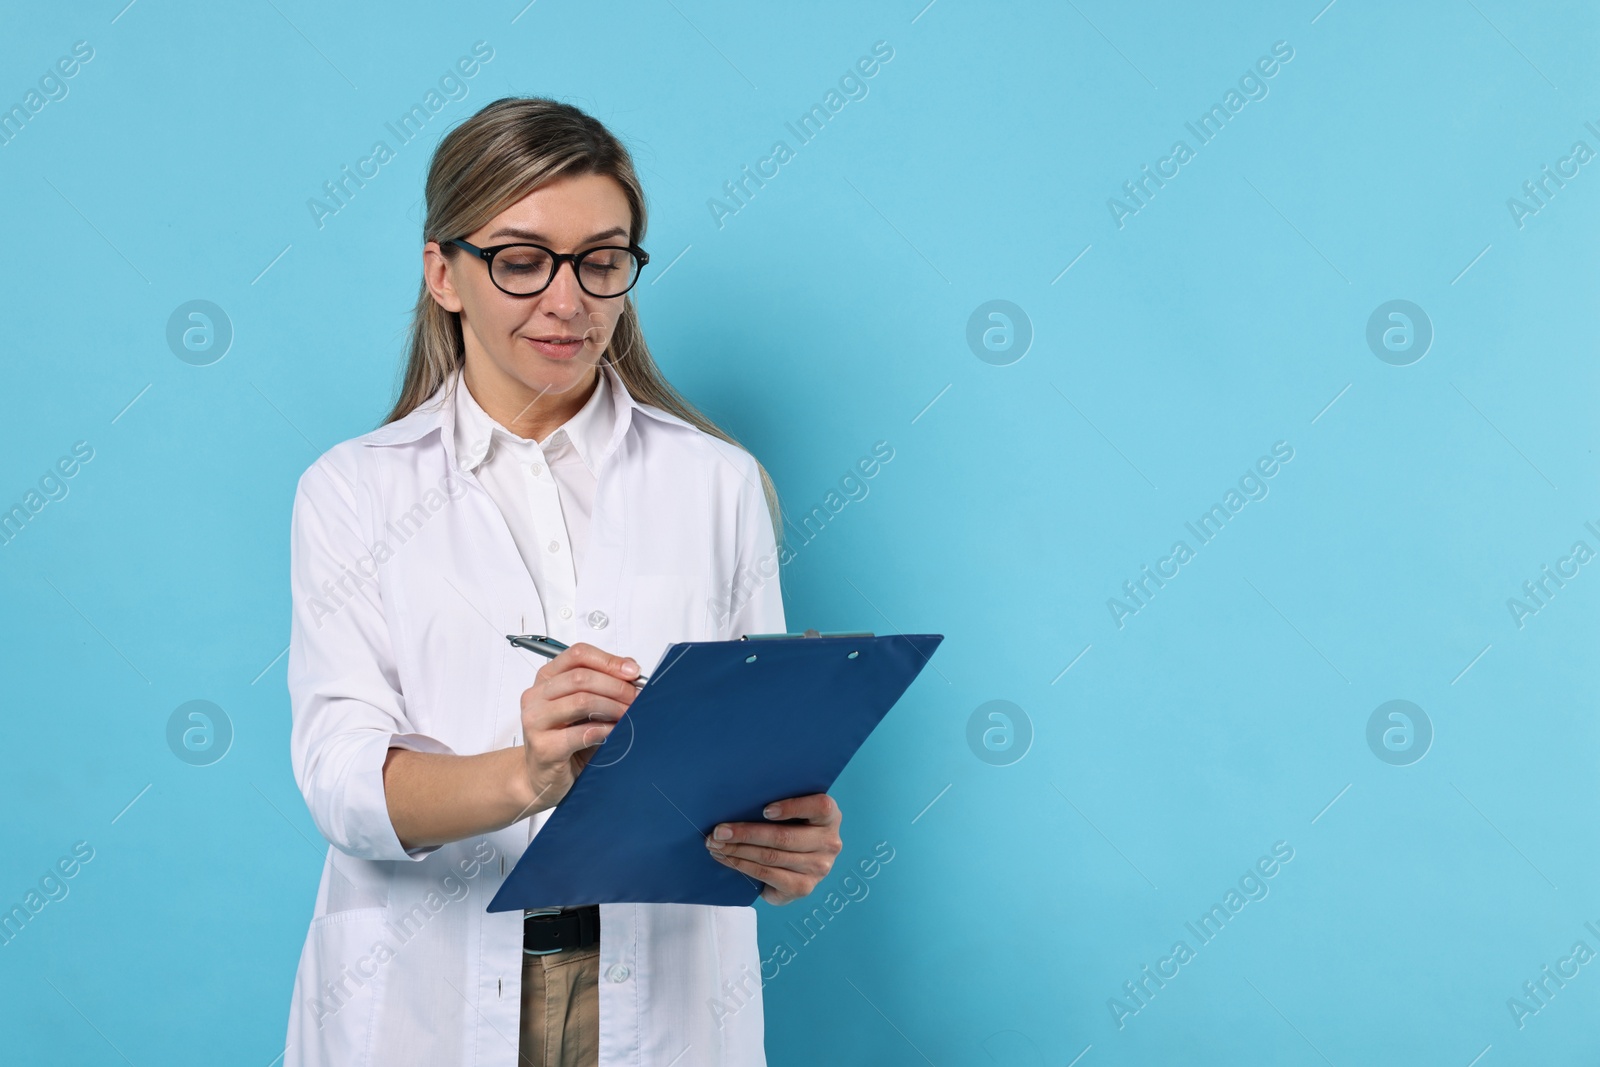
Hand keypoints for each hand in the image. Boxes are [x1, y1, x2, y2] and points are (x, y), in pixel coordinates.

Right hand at [516, 642, 639, 817]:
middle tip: (635, 697)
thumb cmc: (564, 740)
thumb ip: (602, 685)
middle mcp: (536, 696)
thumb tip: (630, 669)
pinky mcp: (543, 747)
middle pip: (582, 676)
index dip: (609, 660)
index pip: (578, 655)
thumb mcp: (583, 707)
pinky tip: (613, 733)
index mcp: (547, 678)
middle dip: (616, 686)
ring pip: (581, 700)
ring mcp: (536, 721)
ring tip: (628, 716)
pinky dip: (604, 731)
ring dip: (612, 707)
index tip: (632, 671)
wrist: (541, 778)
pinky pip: (581, 733)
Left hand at [705, 793, 842, 904]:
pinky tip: (726, 858)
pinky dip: (742, 865)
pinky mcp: (803, 888)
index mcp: (829, 817)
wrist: (797, 867)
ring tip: (716, 845)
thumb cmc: (790, 828)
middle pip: (785, 837)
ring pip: (771, 857)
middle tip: (719, 831)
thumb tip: (739, 798)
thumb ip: (780, 805)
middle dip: (746, 833)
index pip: (820, 806)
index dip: (793, 807)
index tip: (765, 810)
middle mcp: (829, 843)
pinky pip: (767, 875)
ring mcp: (818, 868)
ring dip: (738, 850)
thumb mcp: (794, 814)